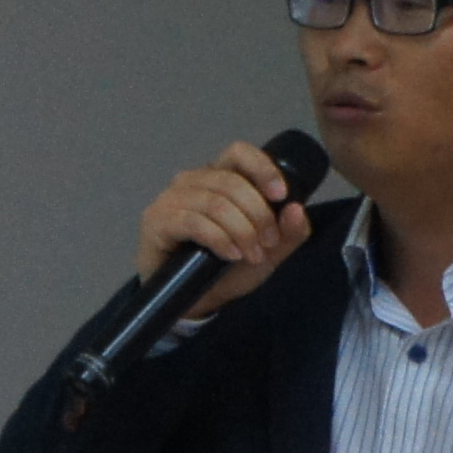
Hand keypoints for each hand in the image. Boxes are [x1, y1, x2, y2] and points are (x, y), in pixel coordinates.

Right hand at [135, 141, 313, 319]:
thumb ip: (289, 233)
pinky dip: (220, 239)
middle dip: (259, 215)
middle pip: (231, 182)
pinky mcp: (156, 220)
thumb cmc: (228, 269)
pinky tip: (230, 254)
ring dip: (242, 231)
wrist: (195, 300)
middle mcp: (191, 181)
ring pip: (216, 203)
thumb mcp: (269, 252)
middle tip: (269, 243)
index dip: (262, 168)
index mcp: (218, 177)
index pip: (238, 152)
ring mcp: (170, 199)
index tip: (281, 195)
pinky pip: (194, 222)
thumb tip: (297, 209)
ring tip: (252, 255)